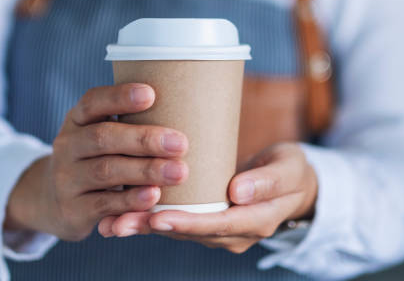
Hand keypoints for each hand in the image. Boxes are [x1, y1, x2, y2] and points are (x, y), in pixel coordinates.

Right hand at [4, 83, 188, 240]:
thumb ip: (130, 123)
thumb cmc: (96, 158)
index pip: (93, 101)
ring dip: (145, 171)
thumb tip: (184, 106)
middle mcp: (67, 145)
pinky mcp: (73, 210)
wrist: (56, 201)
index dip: (120, 97)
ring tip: (178, 172)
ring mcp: (67, 178)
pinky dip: (131, 200)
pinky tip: (154, 196)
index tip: (151, 94)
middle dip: (144, 140)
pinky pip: (104, 204)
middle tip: (181, 143)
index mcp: (77, 119)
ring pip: (106, 171)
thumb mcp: (100, 134)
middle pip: (103, 138)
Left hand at [98, 143, 316, 252]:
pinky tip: (122, 213)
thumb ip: (266, 181)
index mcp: (255, 221)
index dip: (187, 223)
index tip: (159, 218)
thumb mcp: (288, 169)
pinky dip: (150, 217)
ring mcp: (218, 230)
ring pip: (178, 230)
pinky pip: (177, 221)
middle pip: (189, 232)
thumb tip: (237, 193)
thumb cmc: (291, 170)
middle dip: (153, 228)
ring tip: (111, 221)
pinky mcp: (206, 219)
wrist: (292, 182)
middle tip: (119, 223)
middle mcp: (233, 233)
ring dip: (144, 225)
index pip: (217, 225)